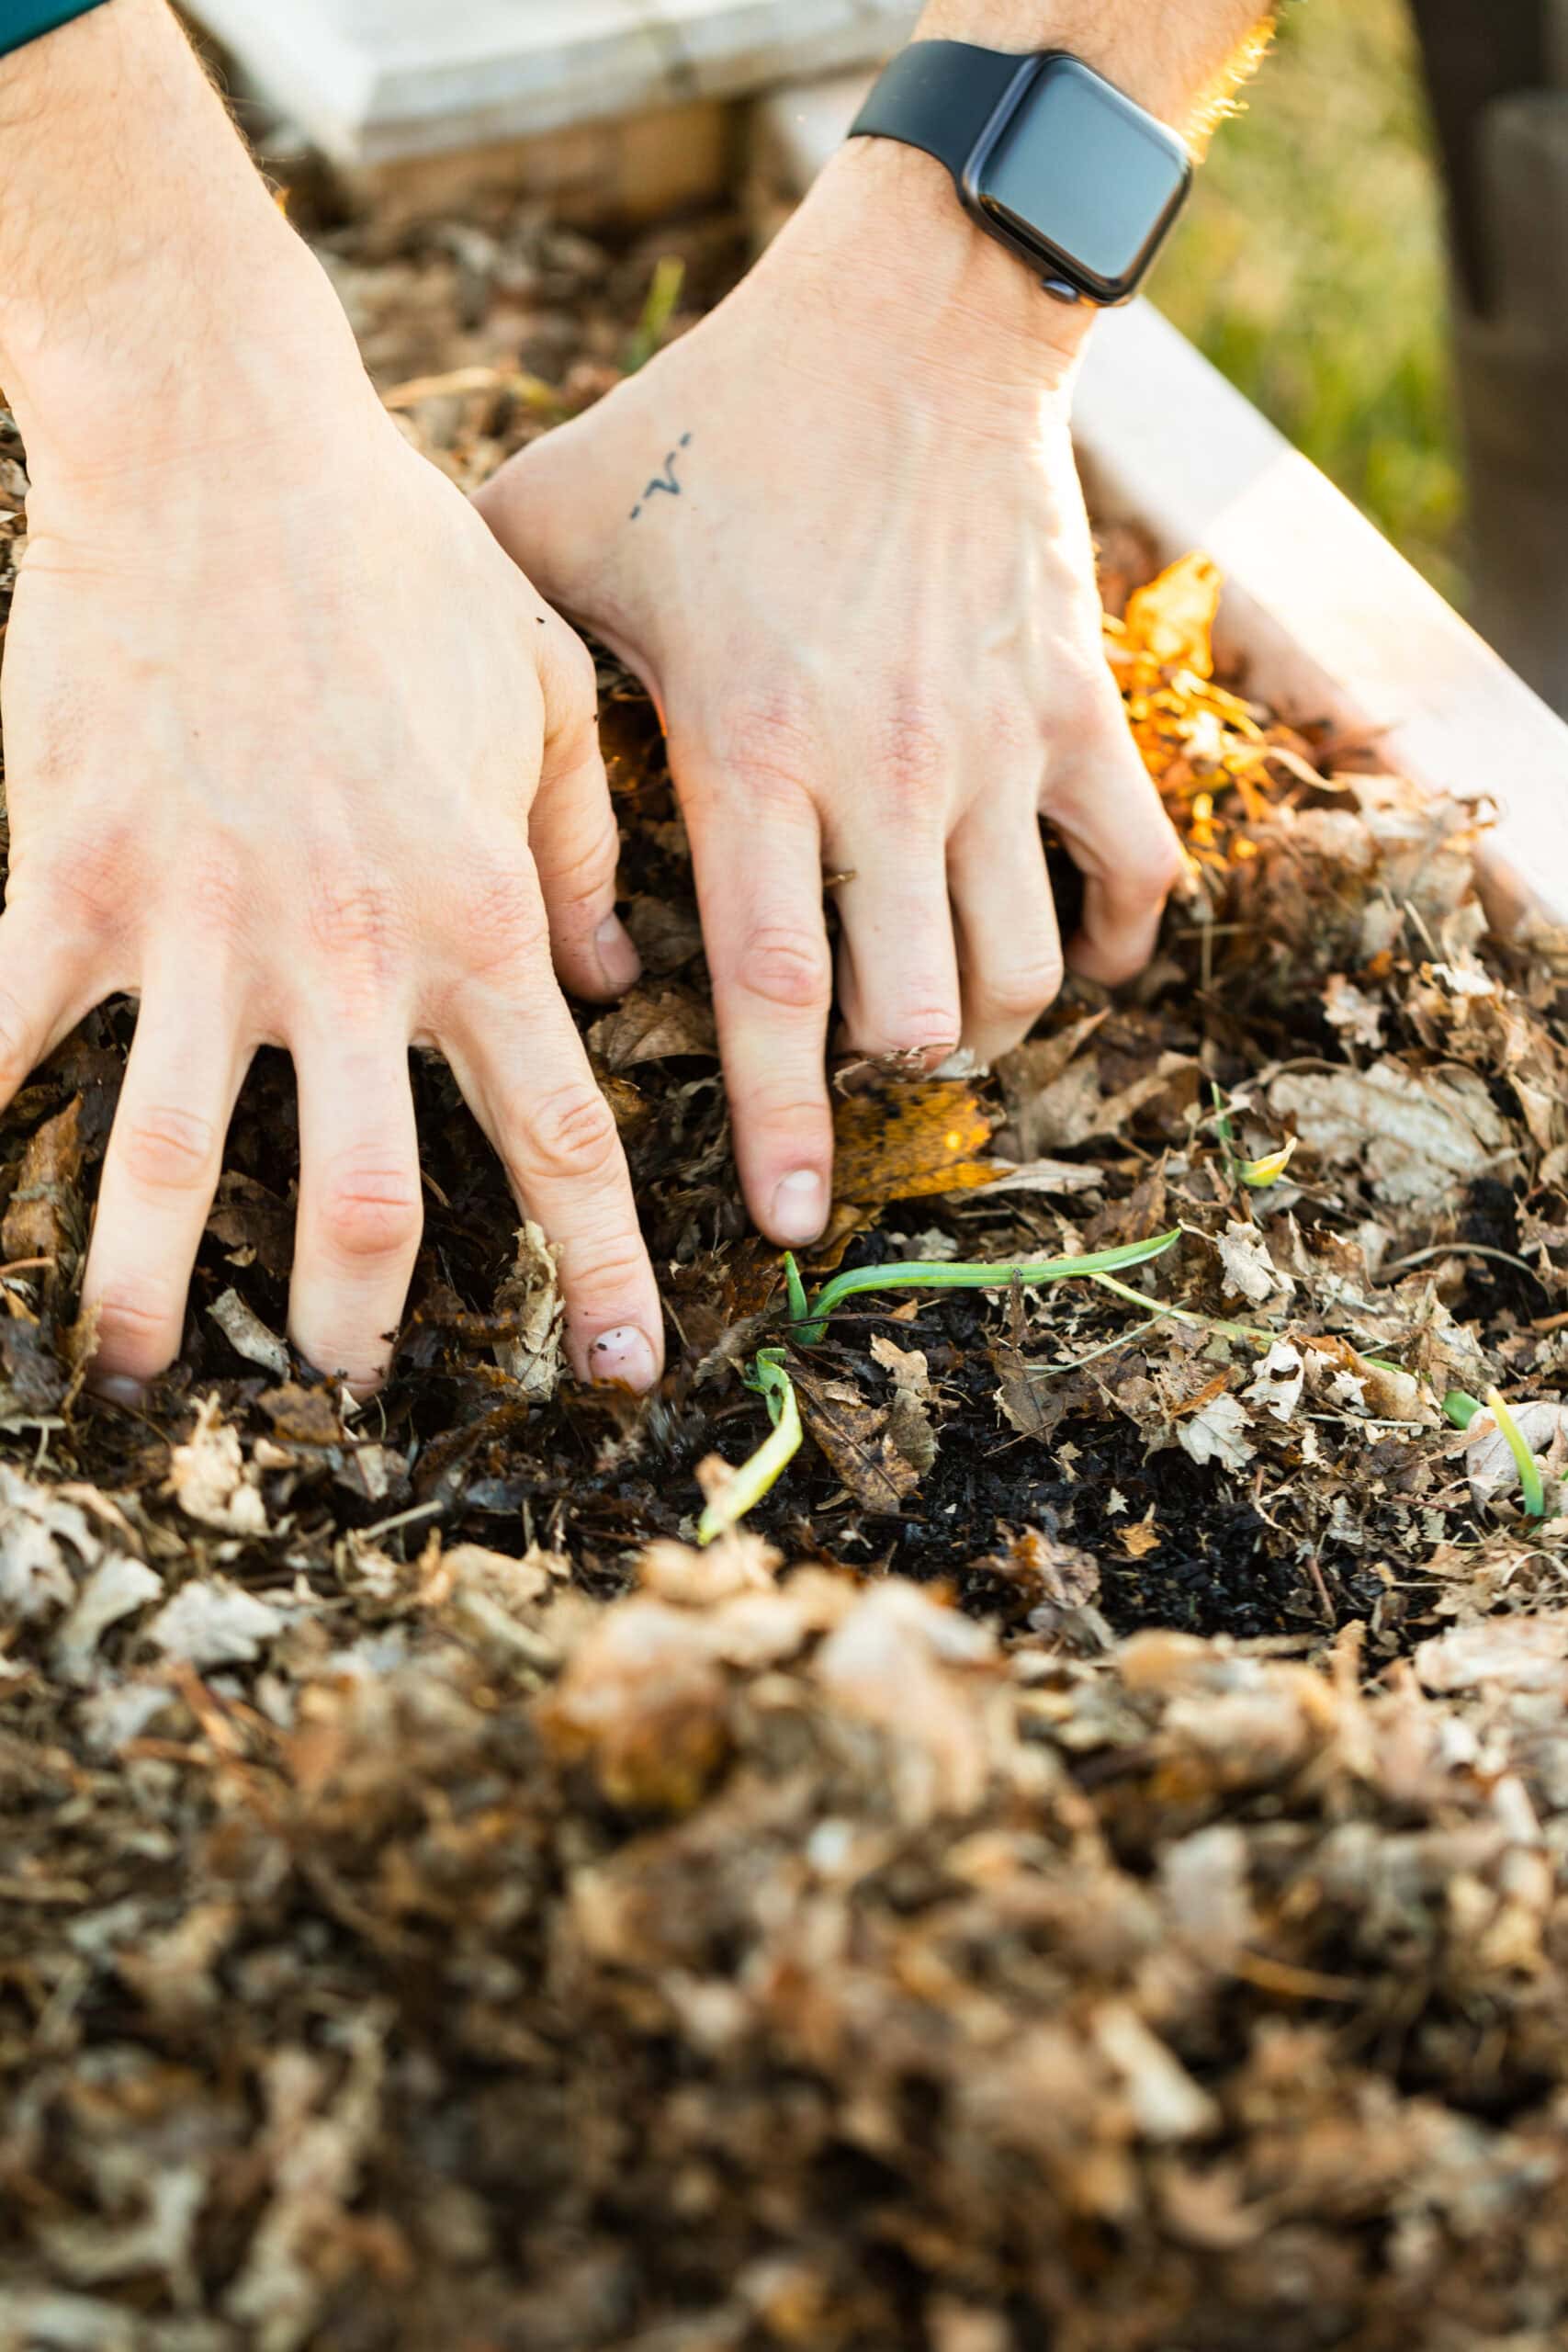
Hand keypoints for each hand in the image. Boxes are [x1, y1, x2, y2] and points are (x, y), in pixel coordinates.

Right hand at [2, 385, 661, 1399]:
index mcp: (476, 914)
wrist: (219, 437)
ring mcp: (195, 922)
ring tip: (142, 1365)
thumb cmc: (396, 558)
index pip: (558, 1133)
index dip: (598, 1265)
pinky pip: (3, 1031)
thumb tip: (613, 986)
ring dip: (153, 1281)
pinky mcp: (65, 874)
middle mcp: (344, 950)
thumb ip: (579, 856)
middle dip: (358, 1317)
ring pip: (174, 1159)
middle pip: (364, 1198)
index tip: (622, 1366)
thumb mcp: (542, 692)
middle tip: (348, 1379)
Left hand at [476, 138, 1183, 1249]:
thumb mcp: (558, 528)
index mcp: (752, 749)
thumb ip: (510, 692)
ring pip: (1022, 968)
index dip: (779, 1126)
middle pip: (913, 1009)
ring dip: (983, 1025)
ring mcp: (999, 744)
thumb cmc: (711, 428)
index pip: (773, 990)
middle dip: (880, 1079)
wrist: (909, 317)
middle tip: (846, 1073)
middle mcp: (887, 772)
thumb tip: (501, 868)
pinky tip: (1070, 952)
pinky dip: (1112, 942)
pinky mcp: (1080, 707)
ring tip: (936, 1014)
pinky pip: (1135, 872)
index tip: (788, 1228)